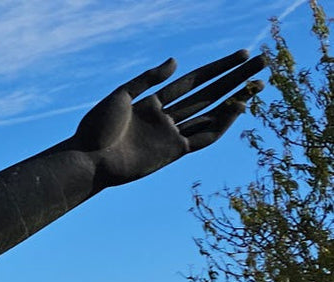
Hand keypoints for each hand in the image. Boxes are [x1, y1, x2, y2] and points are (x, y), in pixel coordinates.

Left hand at [69, 50, 264, 189]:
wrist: (87, 159)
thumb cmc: (95, 128)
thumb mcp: (120, 96)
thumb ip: (148, 79)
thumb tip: (177, 61)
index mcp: (153, 102)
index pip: (194, 80)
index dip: (218, 67)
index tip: (242, 54)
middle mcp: (166, 118)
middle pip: (209, 94)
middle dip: (235, 78)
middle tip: (262, 63)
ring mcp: (171, 135)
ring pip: (212, 113)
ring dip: (236, 99)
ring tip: (259, 84)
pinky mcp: (173, 152)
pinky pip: (204, 137)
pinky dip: (222, 124)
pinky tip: (239, 108)